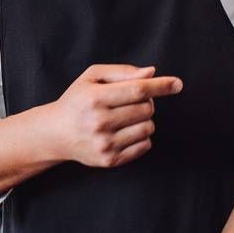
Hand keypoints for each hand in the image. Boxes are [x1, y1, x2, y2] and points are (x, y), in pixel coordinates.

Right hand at [39, 64, 182, 167]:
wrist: (56, 133)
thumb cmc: (77, 100)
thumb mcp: (92, 77)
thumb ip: (123, 72)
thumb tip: (152, 73)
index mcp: (94, 98)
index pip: (137, 90)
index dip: (160, 86)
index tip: (177, 84)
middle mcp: (99, 122)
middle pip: (146, 108)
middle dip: (145, 102)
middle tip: (128, 102)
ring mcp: (105, 143)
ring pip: (148, 127)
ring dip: (143, 120)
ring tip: (125, 118)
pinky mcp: (110, 160)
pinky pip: (145, 146)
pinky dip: (141, 137)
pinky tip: (124, 132)